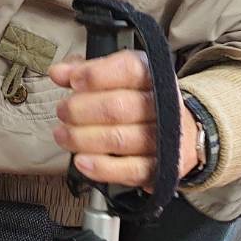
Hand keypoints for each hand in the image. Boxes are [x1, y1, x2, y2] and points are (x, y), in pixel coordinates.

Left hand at [49, 50, 200, 188]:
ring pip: (120, 139)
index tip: (73, 81)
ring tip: (63, 135)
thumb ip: (86, 70)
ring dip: (83, 139)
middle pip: (118, 107)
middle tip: (63, 111)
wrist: (182, 130)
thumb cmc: (140, 99)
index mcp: (152, 75)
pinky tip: (81, 161)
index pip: (129, 69)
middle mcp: (163, 104)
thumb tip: (58, 73)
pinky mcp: (162, 167)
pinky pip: (130, 170)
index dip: (96, 75)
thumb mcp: (116, 75)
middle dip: (81, 110)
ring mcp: (165, 138)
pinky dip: (101, 167)